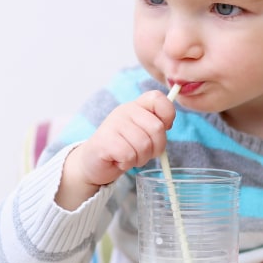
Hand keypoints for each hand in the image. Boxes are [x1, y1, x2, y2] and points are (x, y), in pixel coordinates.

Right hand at [56, 90, 175, 209]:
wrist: (93, 163)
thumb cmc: (123, 147)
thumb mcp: (142, 132)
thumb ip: (155, 125)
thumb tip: (168, 125)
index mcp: (137, 105)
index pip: (158, 98)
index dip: (167, 115)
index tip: (163, 129)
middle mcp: (125, 111)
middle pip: (156, 129)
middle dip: (156, 148)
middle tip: (143, 152)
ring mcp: (113, 124)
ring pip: (144, 145)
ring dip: (140, 158)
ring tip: (129, 157)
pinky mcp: (104, 141)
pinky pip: (129, 156)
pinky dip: (127, 164)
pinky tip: (118, 160)